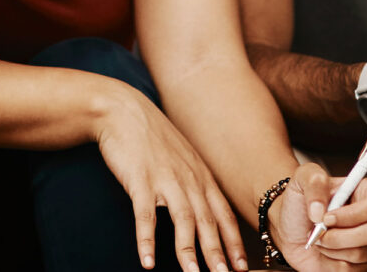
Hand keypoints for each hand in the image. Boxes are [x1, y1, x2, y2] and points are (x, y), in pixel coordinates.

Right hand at [94, 79, 246, 271]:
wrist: (125, 111)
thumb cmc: (153, 138)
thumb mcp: (182, 158)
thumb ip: (194, 182)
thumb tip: (204, 211)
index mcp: (199, 174)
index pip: (222, 212)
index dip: (233, 240)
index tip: (242, 266)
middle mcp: (187, 177)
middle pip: (207, 220)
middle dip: (217, 252)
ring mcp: (164, 178)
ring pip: (182, 219)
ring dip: (188, 250)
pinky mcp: (140, 179)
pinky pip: (144, 214)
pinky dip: (146, 240)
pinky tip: (147, 261)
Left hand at [269, 163, 366, 270]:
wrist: (292, 229)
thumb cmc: (302, 200)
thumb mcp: (304, 177)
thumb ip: (314, 183)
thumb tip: (320, 211)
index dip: (354, 214)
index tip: (327, 218)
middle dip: (339, 236)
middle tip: (319, 231)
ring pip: (361, 254)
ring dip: (332, 248)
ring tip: (320, 238)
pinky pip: (354, 271)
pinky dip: (333, 263)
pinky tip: (327, 251)